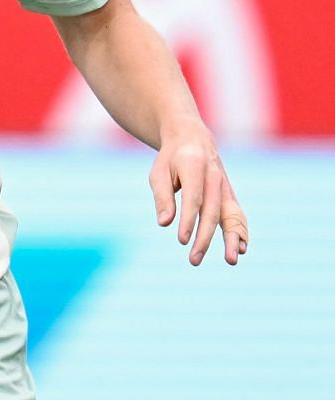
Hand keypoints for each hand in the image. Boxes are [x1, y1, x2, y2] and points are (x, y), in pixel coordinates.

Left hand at [149, 119, 248, 265]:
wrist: (193, 140)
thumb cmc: (171, 160)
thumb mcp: (159, 173)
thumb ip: (162, 197)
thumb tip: (164, 223)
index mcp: (194, 167)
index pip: (193, 198)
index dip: (188, 220)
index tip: (182, 240)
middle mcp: (215, 177)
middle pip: (212, 211)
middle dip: (205, 237)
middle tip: (194, 260)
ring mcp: (225, 187)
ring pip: (232, 215)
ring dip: (233, 239)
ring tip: (231, 260)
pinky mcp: (230, 196)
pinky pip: (237, 215)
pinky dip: (241, 232)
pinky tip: (241, 249)